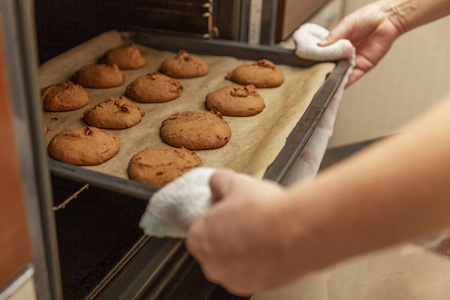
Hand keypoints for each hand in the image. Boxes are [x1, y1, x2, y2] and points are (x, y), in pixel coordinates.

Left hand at [185, 169, 291, 295]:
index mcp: (200, 238)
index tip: (228, 214)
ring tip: (261, 233)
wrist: (296, 232)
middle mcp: (211, 264)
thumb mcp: (236, 183)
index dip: (215, 220)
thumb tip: (217, 183)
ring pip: (233, 264)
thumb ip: (218, 182)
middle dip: (228, 238)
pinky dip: (259, 263)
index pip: (198, 230)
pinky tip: (271, 247)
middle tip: (245, 222)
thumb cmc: (264, 211)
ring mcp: (233, 279)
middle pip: (214, 249)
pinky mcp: (256, 286)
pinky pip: (253, 273)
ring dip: (243, 252)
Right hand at [319, 1, 401, 85]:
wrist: (388, 19)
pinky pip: (351, 78)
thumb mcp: (347, 24)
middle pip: (330, 66)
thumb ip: (334, 36)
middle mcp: (343, 54)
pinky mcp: (362, 68)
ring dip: (332, 79)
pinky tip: (336, 86)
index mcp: (337, 43)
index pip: (323, 54)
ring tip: (322, 83)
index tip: (308, 64)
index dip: (316, 59)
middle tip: (313, 76)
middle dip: (323, 71)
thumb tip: (319, 45)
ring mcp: (352, 62)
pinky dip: (344, 83)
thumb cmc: (368, 17)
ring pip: (339, 74)